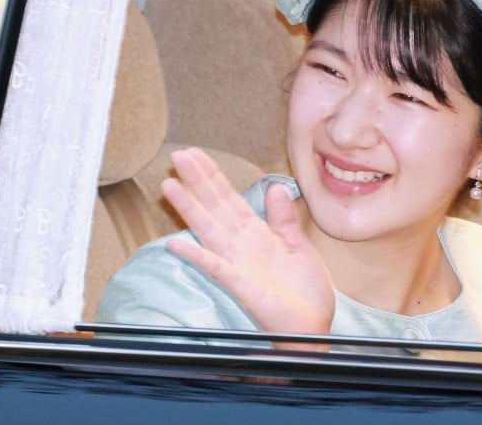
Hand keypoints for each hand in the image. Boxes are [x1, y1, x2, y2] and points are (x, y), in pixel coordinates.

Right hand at [163, 148, 334, 350]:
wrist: (313, 326)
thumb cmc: (304, 292)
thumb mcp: (298, 246)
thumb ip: (284, 218)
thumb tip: (276, 186)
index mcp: (256, 235)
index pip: (229, 200)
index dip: (213, 177)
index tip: (196, 155)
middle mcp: (241, 246)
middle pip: (215, 207)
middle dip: (197, 181)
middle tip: (177, 156)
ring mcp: (238, 265)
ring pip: (209, 230)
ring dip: (189, 209)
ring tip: (169, 186)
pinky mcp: (241, 286)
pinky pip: (217, 268)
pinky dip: (198, 256)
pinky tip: (176, 245)